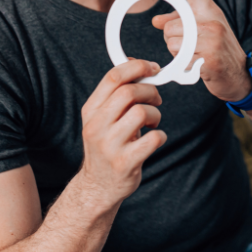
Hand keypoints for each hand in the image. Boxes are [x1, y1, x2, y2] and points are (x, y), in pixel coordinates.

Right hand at [76, 58, 166, 209]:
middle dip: (150, 91)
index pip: (113, 78)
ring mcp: (110, 146)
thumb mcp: (102, 119)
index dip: (137, 67)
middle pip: (129, 92)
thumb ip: (116, 94)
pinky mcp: (125, 163)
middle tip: (156, 99)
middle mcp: (96, 126)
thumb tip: (136, 64)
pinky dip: (161, 136)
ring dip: (156, 115)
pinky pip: (154, 139)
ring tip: (153, 123)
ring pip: (142, 113)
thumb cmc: (106, 147)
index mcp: (90, 111)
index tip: (153, 68)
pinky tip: (154, 139)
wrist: (97, 186)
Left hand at [151, 0, 251, 101]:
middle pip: (170, 27)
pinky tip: (200, 68)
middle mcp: (212, 21)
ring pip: (172, 43)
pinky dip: (186, 67)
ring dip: (179, 55)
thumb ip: (179, 25)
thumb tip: (156, 22)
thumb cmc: (220, 53)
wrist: (243, 77)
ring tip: (197, 57)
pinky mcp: (210, 58)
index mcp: (210, 11)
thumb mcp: (203, 34)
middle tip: (192, 49)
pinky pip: (181, 60)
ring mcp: (212, 39)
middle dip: (174, 41)